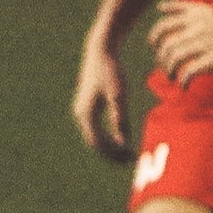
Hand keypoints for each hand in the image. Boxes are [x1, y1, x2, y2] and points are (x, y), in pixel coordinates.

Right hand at [72, 43, 132, 161]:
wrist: (101, 52)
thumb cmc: (111, 71)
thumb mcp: (119, 94)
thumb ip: (120, 116)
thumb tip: (124, 139)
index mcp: (86, 113)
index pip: (98, 142)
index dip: (114, 153)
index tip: (131, 158)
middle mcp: (81, 114)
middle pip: (95, 143)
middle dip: (112, 154)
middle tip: (131, 161)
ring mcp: (82, 111)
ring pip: (95, 137)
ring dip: (111, 147)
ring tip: (128, 154)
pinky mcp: (88, 107)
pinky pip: (96, 129)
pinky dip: (108, 137)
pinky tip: (122, 140)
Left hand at [148, 0, 212, 84]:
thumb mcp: (205, 9)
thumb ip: (182, 6)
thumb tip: (159, 6)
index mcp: (194, 15)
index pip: (164, 25)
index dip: (154, 37)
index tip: (154, 46)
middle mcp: (197, 28)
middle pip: (168, 44)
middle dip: (161, 58)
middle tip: (164, 65)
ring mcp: (206, 43)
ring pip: (176, 57)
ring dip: (168, 70)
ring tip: (170, 77)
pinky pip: (191, 70)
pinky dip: (183, 80)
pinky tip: (184, 85)